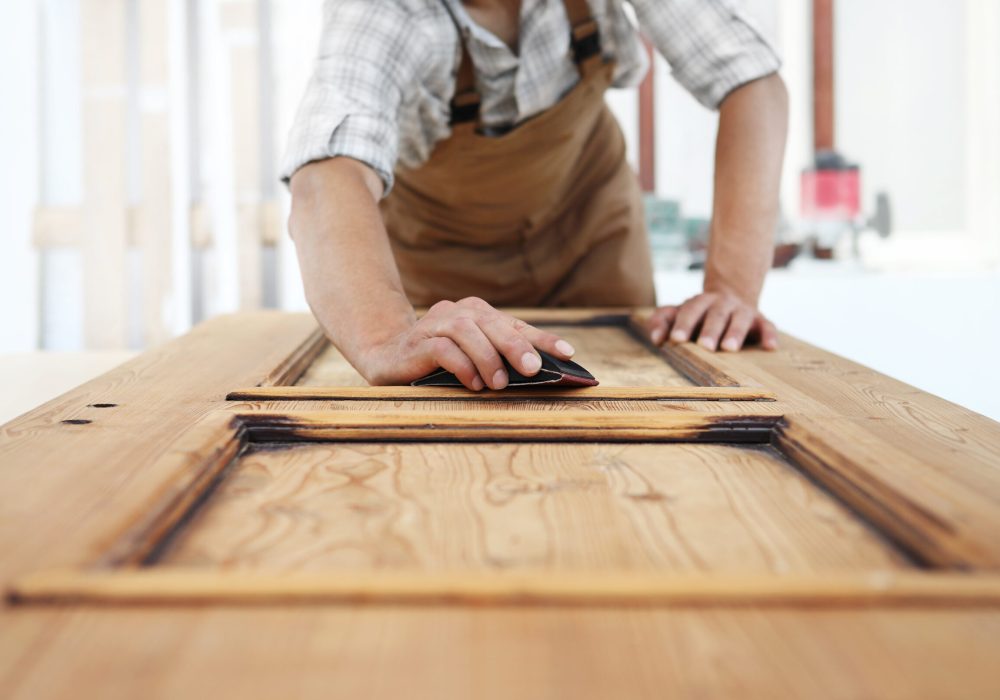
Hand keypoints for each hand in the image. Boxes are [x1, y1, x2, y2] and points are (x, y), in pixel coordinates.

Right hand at [360, 297, 576, 388]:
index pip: (516, 324)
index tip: (569, 354)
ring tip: (499, 384)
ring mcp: (434, 324)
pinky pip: (442, 348)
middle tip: (533, 369)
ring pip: (466, 331)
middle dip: (516, 345)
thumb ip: (499, 361)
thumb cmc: (439, 362)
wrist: (386, 358)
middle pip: (492, 322)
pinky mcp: (416, 343)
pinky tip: (472, 384)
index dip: (543, 338)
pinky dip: (461, 365)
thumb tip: (540, 375)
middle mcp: (457, 312)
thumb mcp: (473, 360)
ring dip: (487, 357)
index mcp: (477, 314)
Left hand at [646, 291, 777, 351]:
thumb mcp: (678, 313)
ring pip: (740, 320)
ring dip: (735, 333)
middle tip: (704, 346)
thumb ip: (662, 321)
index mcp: (700, 302)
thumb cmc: (698, 313)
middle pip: (715, 315)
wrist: (731, 296)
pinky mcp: (760, 320)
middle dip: (710, 330)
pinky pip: (767, 326)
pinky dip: (769, 335)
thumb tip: (656, 339)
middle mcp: (722, 304)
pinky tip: (770, 347)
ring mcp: (742, 311)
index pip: (690, 311)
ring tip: (730, 349)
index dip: (683, 324)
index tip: (676, 339)